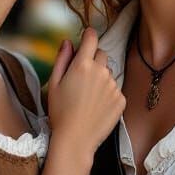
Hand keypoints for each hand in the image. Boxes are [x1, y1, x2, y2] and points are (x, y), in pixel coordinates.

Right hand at [46, 28, 124, 156]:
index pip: (91, 38)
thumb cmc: (60, 112)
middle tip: (82, 77)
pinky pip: (115, 89)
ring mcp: (113, 86)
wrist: (75, 139)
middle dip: (93, 60)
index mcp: (82, 65)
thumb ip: (61, 59)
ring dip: (101, 79)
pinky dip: (108, 94)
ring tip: (88, 97)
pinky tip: (96, 106)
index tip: (88, 35)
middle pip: (101, 55)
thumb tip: (68, 42)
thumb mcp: (53, 83)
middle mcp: (101, 72)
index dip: (89, 35)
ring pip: (109, 74)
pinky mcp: (121, 99)